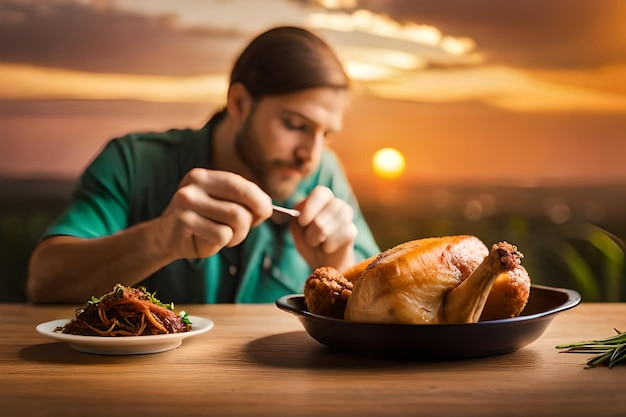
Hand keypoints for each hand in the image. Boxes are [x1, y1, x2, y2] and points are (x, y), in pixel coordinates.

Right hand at [152, 168, 272, 259]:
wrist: (165, 238)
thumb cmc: (201, 222)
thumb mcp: (221, 206)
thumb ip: (243, 202)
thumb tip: (268, 208)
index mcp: (204, 176)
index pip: (241, 184)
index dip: (259, 199)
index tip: (266, 212)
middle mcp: (194, 184)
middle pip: (242, 204)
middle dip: (250, 221)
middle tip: (242, 229)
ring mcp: (187, 202)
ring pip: (236, 219)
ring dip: (237, 234)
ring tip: (224, 235)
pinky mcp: (184, 221)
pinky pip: (222, 235)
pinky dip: (223, 242)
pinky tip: (209, 240)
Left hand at [289, 186, 357, 271]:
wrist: (321, 262)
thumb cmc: (308, 241)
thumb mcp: (297, 229)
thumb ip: (296, 219)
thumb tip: (299, 215)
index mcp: (320, 199)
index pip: (321, 192)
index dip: (312, 205)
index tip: (302, 222)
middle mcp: (336, 203)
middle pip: (333, 205)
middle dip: (317, 225)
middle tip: (310, 238)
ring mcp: (347, 216)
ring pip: (341, 218)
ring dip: (324, 235)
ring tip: (316, 242)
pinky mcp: (352, 231)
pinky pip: (346, 233)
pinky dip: (332, 243)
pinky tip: (327, 248)